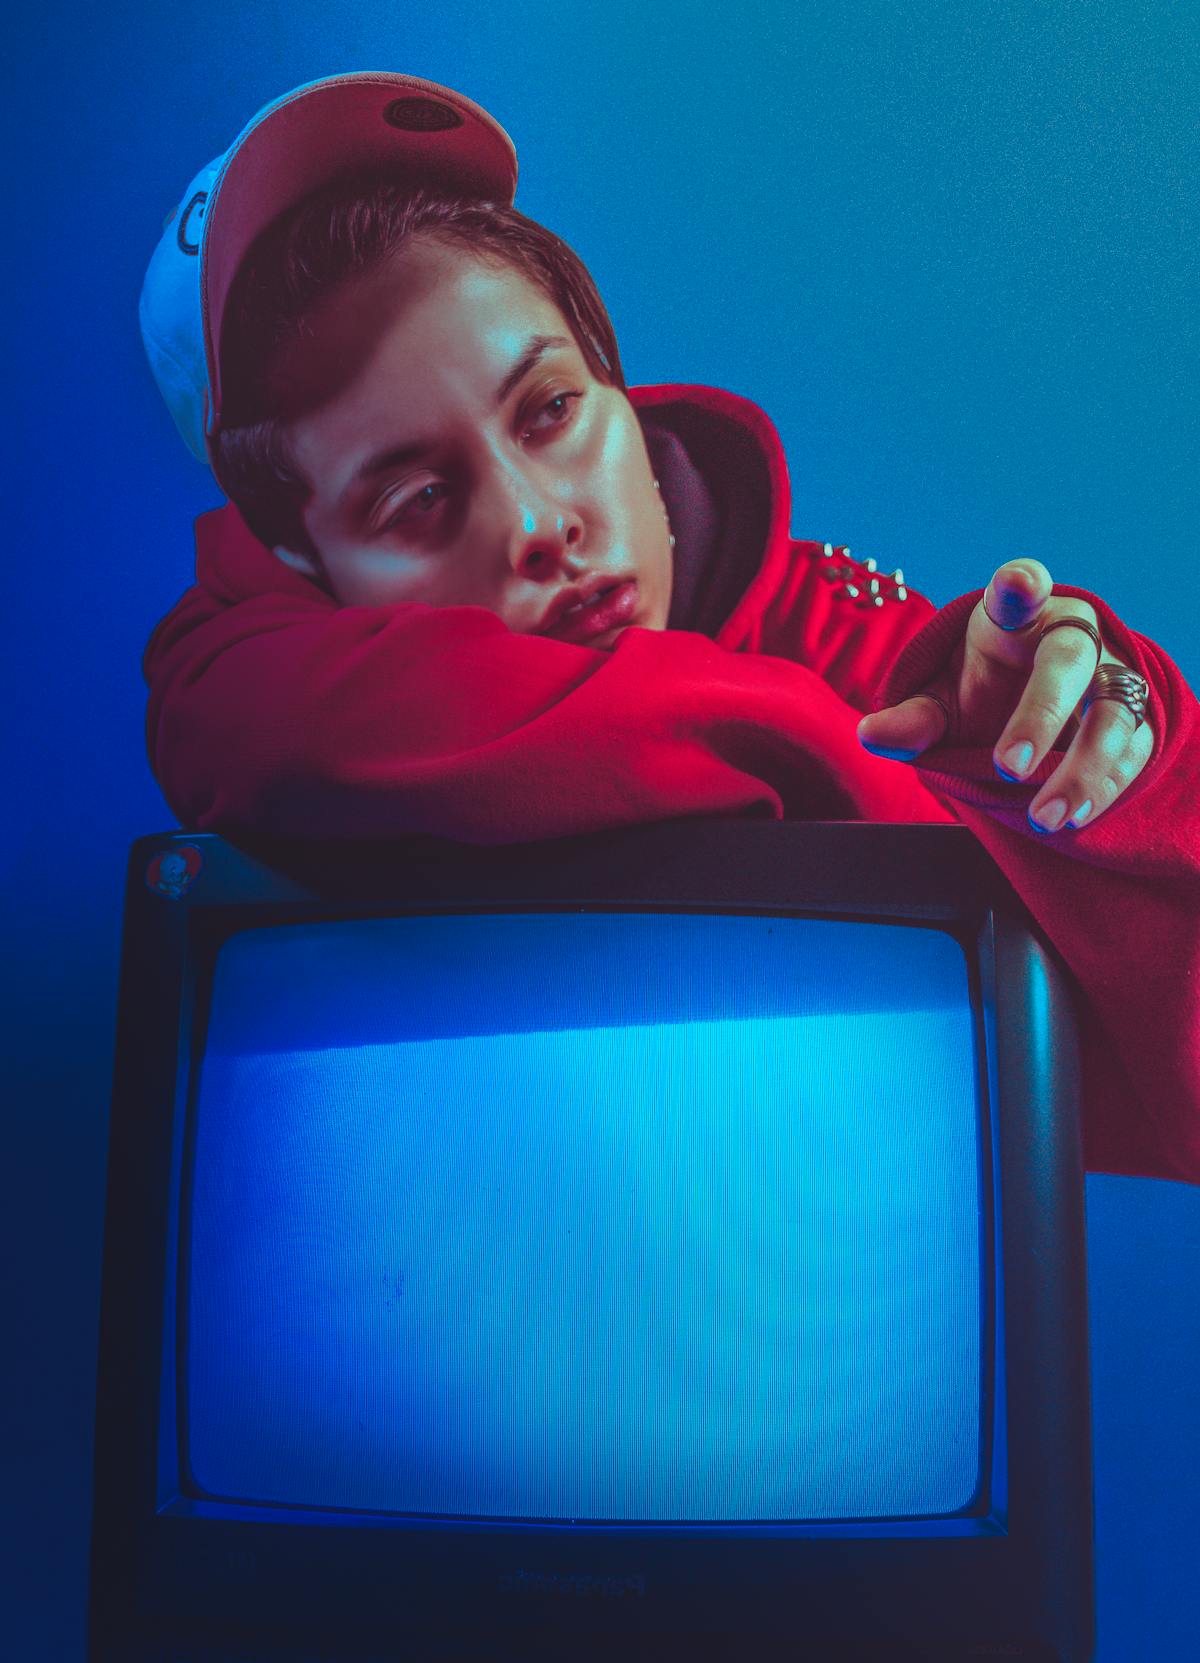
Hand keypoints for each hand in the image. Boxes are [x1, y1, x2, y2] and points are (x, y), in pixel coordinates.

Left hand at [856, 558, 1154, 832]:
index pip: (1018, 588)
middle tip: (1005, 769)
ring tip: (1045, 817)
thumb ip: (912, 718)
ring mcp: (1110, 674)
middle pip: (1066, 663)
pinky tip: (1074, 816)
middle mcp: (1069, 635)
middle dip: (1040, 715)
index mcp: (1015, 617)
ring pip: (1113, 712)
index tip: (1020, 582)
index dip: (1020, 584)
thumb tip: (868, 735)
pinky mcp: (1136, 716)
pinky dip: (1105, 786)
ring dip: (1083, 768)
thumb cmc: (984, 689)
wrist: (1038, 707)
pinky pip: (1133, 750)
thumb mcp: (941, 701)